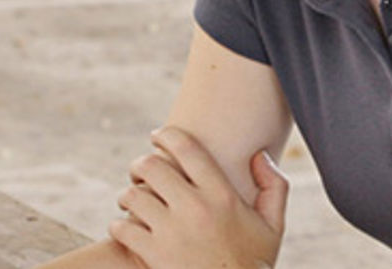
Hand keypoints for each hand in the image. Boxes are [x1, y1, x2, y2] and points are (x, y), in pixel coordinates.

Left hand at [108, 127, 289, 268]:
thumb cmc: (254, 265)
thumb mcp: (273, 226)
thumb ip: (273, 186)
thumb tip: (258, 155)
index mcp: (222, 195)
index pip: (186, 147)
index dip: (166, 135)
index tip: (158, 137)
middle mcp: (195, 208)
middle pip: (151, 166)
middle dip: (140, 165)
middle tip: (140, 173)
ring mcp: (172, 232)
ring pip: (132, 196)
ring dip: (127, 197)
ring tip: (131, 203)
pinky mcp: (153, 255)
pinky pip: (121, 228)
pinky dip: (118, 226)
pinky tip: (126, 229)